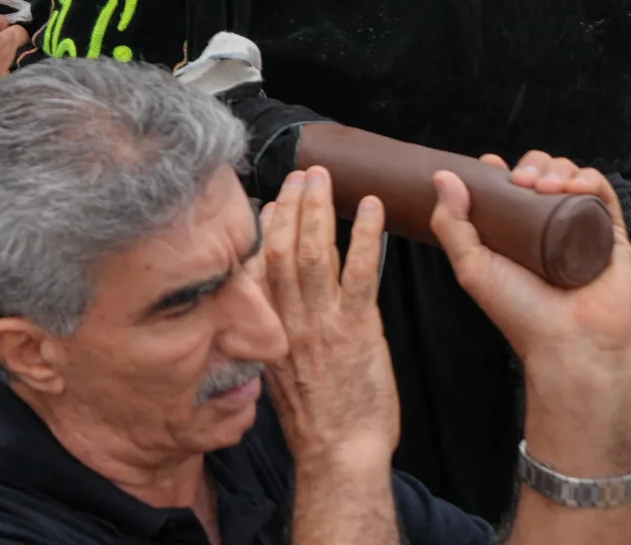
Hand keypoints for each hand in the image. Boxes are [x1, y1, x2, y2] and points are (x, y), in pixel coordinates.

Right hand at [259, 167, 399, 468]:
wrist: (338, 454)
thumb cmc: (315, 422)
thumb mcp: (278, 375)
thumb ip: (274, 334)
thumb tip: (274, 309)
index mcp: (267, 330)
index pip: (257, 267)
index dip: (265, 229)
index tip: (273, 202)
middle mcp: (288, 320)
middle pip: (281, 248)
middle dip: (291, 205)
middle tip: (302, 175)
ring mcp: (321, 322)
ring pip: (312, 252)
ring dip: (319, 209)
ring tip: (324, 178)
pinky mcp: (356, 329)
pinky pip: (357, 273)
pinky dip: (364, 236)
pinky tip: (372, 209)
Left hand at [431, 151, 630, 366]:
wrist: (570, 344)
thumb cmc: (520, 311)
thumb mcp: (472, 267)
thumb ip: (451, 224)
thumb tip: (443, 177)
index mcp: (519, 232)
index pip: (512, 186)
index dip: (502, 169)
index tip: (491, 165)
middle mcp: (550, 226)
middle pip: (543, 174)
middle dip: (531, 164)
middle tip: (521, 180)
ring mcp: (581, 228)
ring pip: (572, 176)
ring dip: (557, 168)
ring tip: (545, 186)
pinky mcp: (612, 234)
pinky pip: (604, 193)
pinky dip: (589, 179)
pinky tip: (573, 186)